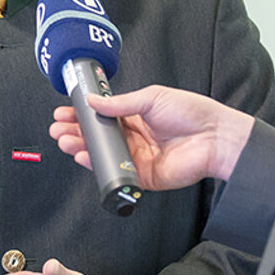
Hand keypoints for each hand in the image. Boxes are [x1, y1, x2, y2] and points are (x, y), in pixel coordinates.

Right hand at [49, 84, 252, 186]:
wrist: (215, 137)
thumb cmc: (192, 113)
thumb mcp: (152, 98)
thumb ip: (121, 102)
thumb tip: (94, 100)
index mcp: (136, 116)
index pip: (103, 117)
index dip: (83, 115)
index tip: (65, 113)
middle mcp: (135, 138)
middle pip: (98, 137)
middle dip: (76, 132)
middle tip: (59, 128)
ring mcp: (137, 158)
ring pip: (103, 155)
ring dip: (82, 148)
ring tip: (66, 140)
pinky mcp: (143, 176)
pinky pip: (116, 173)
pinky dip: (98, 166)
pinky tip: (84, 156)